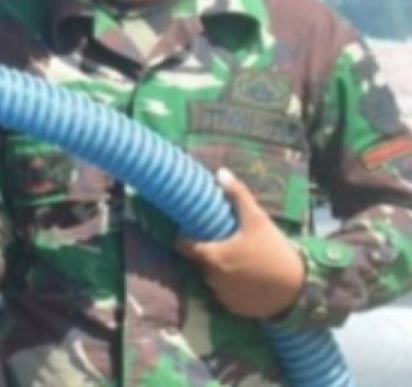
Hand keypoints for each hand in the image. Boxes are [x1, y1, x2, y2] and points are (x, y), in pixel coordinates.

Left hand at [176, 168, 305, 318]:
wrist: (300, 288)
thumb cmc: (274, 250)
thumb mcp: (257, 219)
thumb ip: (237, 195)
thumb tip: (220, 172)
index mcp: (211, 256)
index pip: (182, 245)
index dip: (185, 237)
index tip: (193, 231)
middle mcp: (211, 278)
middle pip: (199, 262)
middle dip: (207, 253)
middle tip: (226, 244)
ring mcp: (222, 296)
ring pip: (212, 280)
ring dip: (219, 272)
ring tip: (239, 261)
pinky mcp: (235, 309)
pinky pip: (225, 296)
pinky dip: (232, 289)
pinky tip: (247, 279)